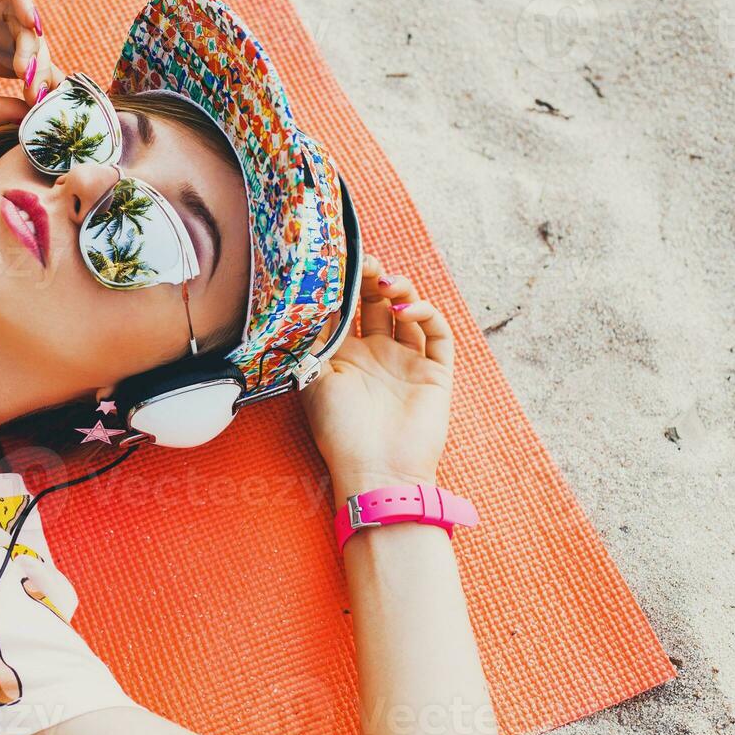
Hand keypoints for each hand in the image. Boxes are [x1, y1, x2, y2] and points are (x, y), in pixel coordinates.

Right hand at [0, 0, 61, 127]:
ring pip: (12, 3)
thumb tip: (30, 116)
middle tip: (39, 83)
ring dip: (29, 29)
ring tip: (29, 59)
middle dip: (36, 58)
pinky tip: (27, 17)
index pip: (16, 62)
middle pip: (19, 33)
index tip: (49, 102)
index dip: (37, 78)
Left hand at [298, 253, 455, 496]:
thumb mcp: (313, 377)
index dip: (345, 284)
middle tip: (366, 263)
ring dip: (401, 290)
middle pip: (378, 302)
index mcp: (345, 355)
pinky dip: (426, 315)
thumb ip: (310, 339)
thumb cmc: (338, 431)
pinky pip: (438, 334)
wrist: (376, 472)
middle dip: (373, 278)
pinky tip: (405, 310)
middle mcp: (377, 354)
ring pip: (409, 311)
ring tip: (386, 282)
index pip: (347, 308)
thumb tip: (297, 299)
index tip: (338, 264)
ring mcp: (407, 361)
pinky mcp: (435, 373)